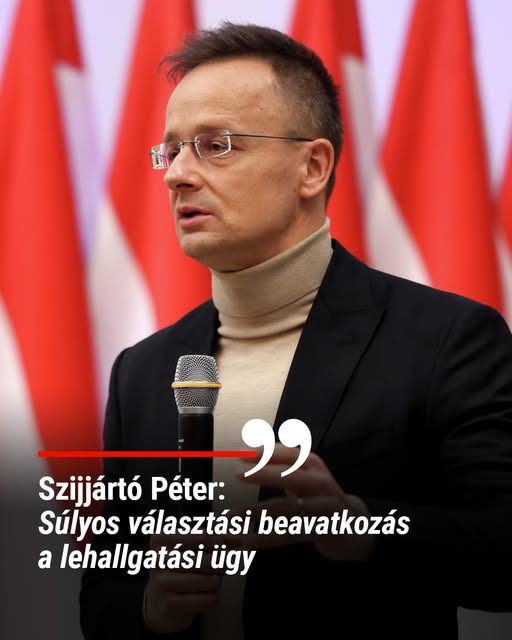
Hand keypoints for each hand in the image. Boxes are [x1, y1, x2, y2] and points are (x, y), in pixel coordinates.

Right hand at [143, 534, 223, 633]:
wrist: (159, 599)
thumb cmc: (179, 566)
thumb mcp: (193, 546)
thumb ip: (218, 539)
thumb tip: (238, 539)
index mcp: (161, 538)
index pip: (204, 537)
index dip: (220, 543)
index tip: (222, 546)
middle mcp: (158, 559)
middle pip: (211, 561)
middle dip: (220, 565)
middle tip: (216, 567)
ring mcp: (161, 582)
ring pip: (212, 581)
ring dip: (217, 582)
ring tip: (208, 581)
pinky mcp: (169, 604)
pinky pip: (208, 599)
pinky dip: (212, 597)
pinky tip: (202, 595)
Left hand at [235, 444, 374, 561]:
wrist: (356, 526)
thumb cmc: (322, 497)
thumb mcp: (306, 476)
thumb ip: (283, 466)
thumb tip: (251, 452)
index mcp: (315, 466)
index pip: (290, 454)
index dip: (266, 452)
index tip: (242, 453)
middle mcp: (322, 483)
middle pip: (291, 475)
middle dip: (263, 473)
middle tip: (237, 474)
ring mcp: (325, 507)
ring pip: (289, 508)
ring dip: (259, 510)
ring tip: (236, 514)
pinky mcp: (323, 530)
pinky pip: (292, 534)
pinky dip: (268, 538)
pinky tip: (249, 541)